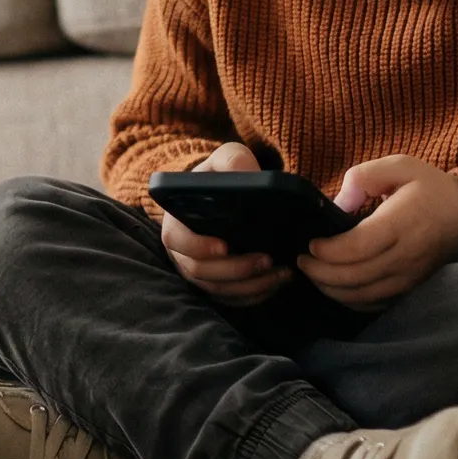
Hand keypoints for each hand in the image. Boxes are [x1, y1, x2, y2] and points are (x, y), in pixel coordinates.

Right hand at [159, 141, 293, 307]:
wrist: (228, 195)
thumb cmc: (224, 176)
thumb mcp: (227, 159)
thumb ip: (234, 161)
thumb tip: (247, 176)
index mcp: (176, 223)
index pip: (178, 241)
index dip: (198, 247)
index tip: (224, 246)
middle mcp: (182, 253)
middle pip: (201, 272)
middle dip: (235, 270)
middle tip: (267, 259)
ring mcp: (199, 273)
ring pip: (218, 290)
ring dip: (250, 285)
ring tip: (280, 272)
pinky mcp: (217, 285)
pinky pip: (232, 299)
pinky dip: (255, 295)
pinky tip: (278, 282)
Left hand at [297, 154, 457, 310]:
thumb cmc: (426, 185)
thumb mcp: (397, 165)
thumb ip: (362, 178)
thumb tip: (337, 205)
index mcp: (402, 222)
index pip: (358, 247)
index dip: (328, 251)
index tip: (311, 244)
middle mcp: (408, 254)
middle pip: (356, 276)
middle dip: (321, 273)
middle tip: (302, 262)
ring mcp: (411, 275)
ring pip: (364, 295)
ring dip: (332, 290)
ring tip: (313, 275)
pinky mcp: (412, 286)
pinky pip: (377, 303)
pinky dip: (352, 301)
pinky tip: (336, 288)